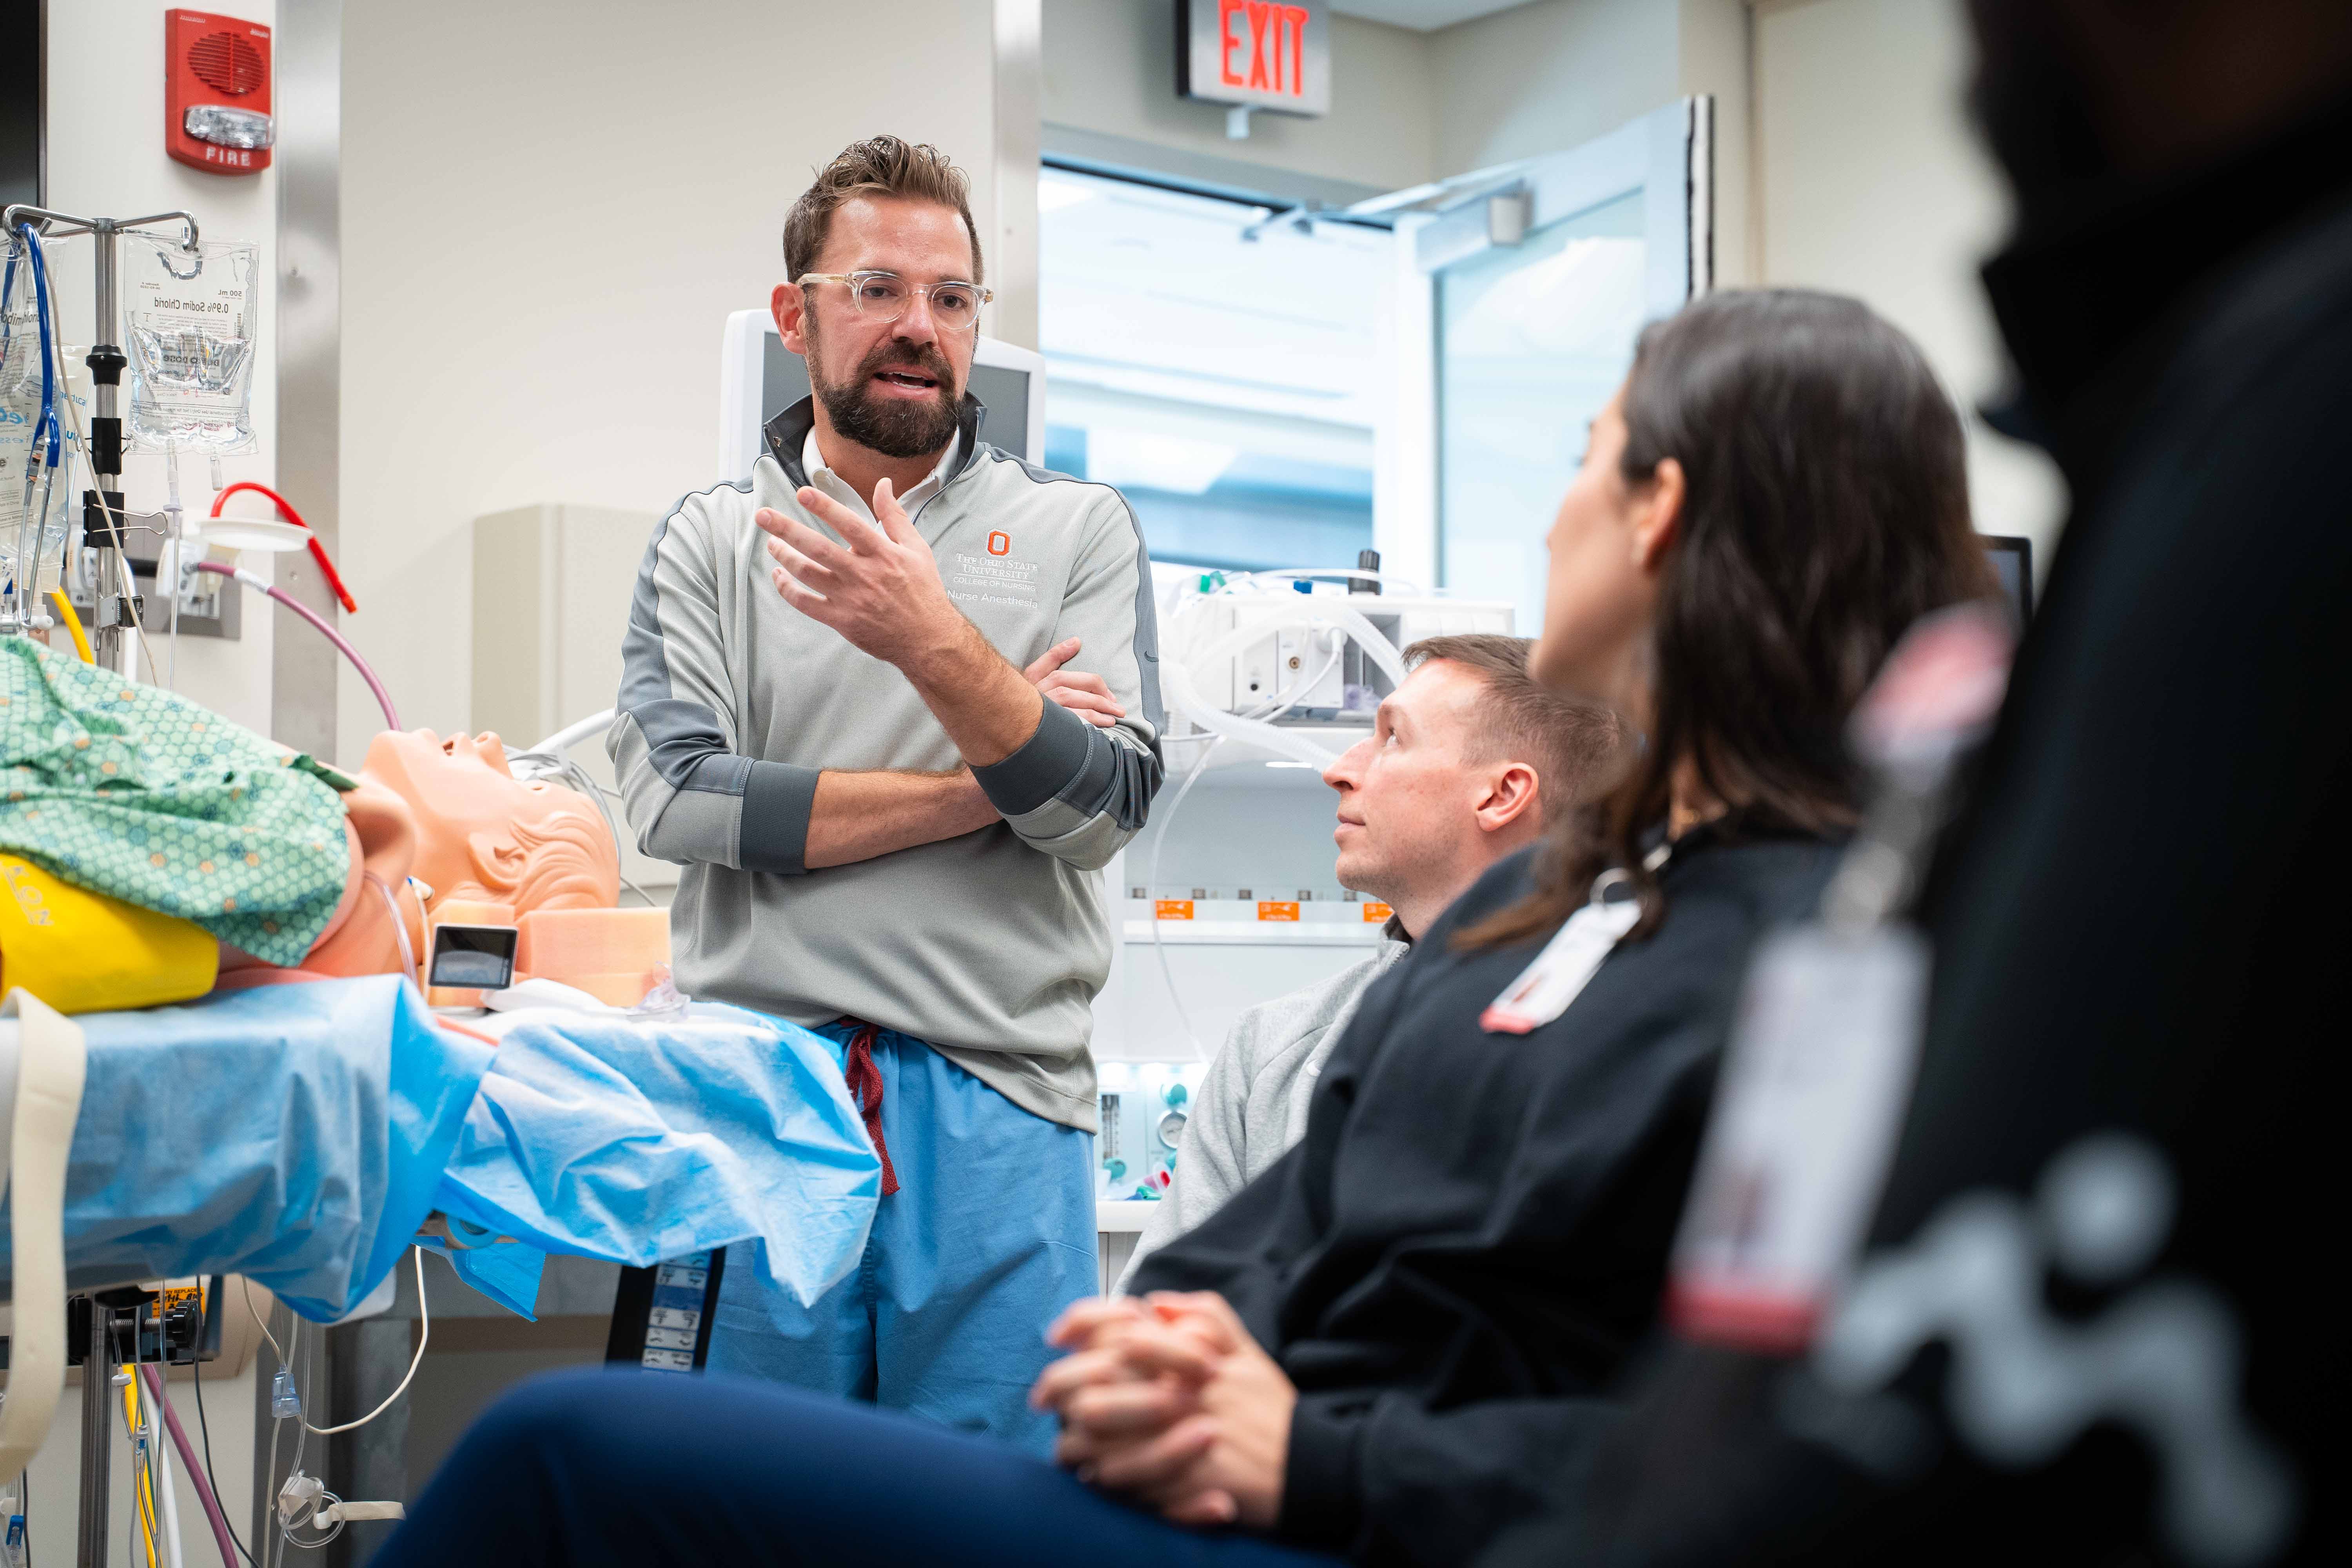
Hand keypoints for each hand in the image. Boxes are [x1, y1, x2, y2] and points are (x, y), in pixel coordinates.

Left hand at [758, 478, 961, 671]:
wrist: (928, 639)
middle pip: (818, 548)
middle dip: (787, 530)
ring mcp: (850, 598)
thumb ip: (895, 516)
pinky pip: (806, 603)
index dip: (825, 507)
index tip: (802, 493)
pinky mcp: (841, 620)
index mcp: (882, 554)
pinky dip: (787, 589)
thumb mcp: (917, 549)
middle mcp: (863, 574)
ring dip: (784, 556)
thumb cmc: (923, 592)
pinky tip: (778, 576)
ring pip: (808, 574)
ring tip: (771, 543)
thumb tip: (884, 485)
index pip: (849, 524)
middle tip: (763, 516)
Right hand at [1024, 638, 1125, 728]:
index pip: (1061, 672)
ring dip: (1098, 712)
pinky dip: (1087, 726)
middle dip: (1099, 697)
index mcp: (1035, 679)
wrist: (1004, 723)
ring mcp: (1042, 714)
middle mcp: (1038, 695)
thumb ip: (1054, 656)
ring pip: (1073, 709)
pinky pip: (1071, 727)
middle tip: (1116, 705)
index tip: (1106, 689)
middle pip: (1073, 692)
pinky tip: (1101, 728)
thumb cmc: (1023, 697)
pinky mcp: (1046, 731)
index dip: (1089, 681)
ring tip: (1114, 717)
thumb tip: (1077, 641)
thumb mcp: (1034, 674)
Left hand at [1033, 1293, 1295, 1530]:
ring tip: (1067, 1439)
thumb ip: (1207, 1315)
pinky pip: (1127, 1480)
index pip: (1121, 1330)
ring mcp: (1181, 1437)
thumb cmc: (1271, 1408)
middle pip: (1098, 1383)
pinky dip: (1105, 1476)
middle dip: (1060, 1388)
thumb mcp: (1247, 1350)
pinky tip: (1096, 1473)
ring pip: (1103, 1437)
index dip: (1079, 1327)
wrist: (1310, 1466)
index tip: (1055, 1336)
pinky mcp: (1184, 1480)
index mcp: (1193, 1355)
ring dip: (1077, 1438)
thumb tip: (1155, 1302)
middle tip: (1042, 1396)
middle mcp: (1182, 1391)